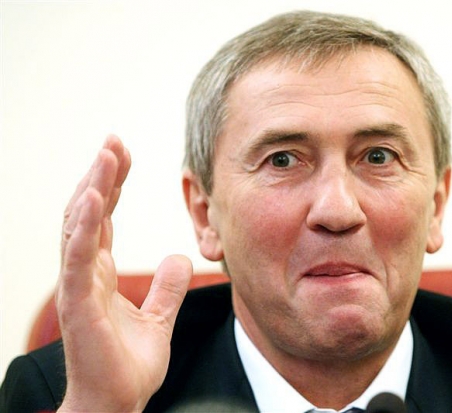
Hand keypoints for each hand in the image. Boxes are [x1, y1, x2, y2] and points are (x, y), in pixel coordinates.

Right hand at [56, 136, 191, 411]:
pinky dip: (86, 224)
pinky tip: (95, 196)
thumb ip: (167, 288)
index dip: (112, 185)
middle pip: (90, 212)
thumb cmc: (129, 366)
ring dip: (93, 187)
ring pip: (80, 225)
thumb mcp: (159, 318)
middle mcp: (86, 272)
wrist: (118, 403)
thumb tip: (178, 258)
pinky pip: (80, 256)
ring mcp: (79, 285)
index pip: (104, 218)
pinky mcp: (79, 302)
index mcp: (102, 273)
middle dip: (101, 175)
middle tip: (114, 140)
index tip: (124, 153)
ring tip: (107, 153)